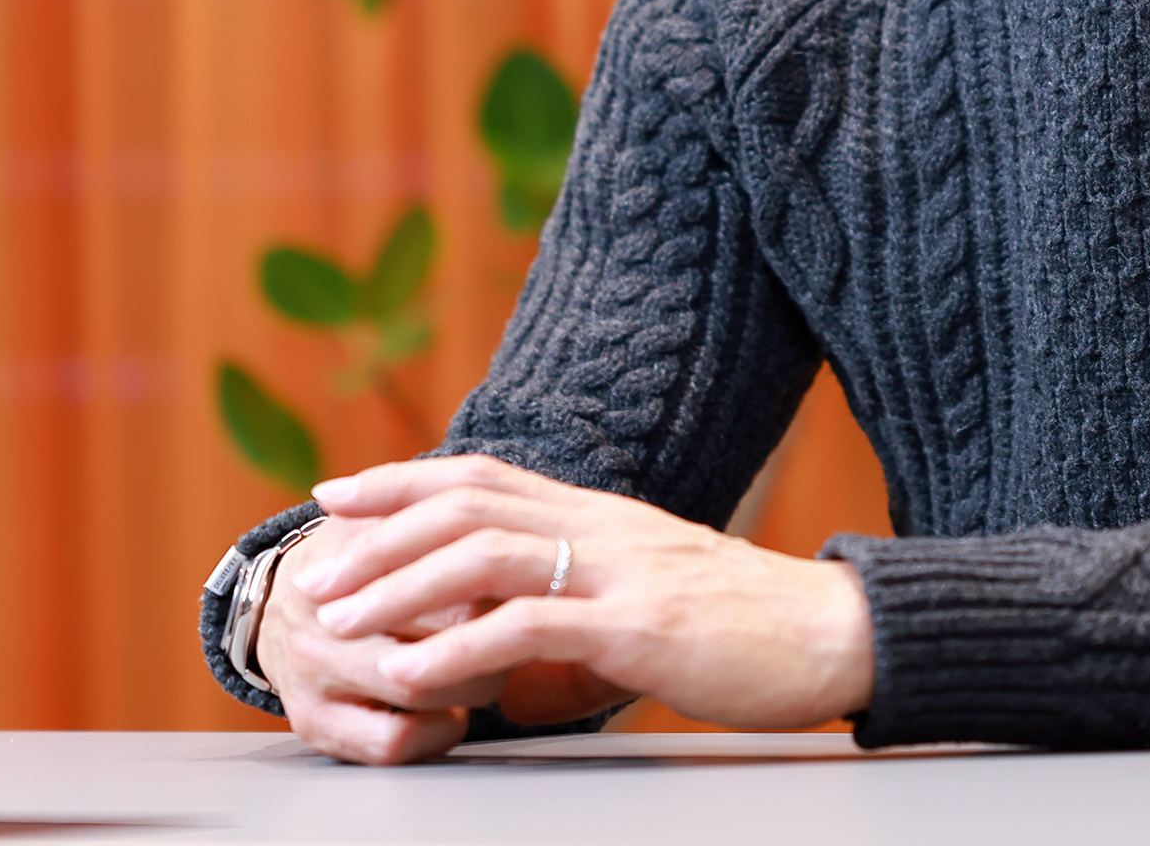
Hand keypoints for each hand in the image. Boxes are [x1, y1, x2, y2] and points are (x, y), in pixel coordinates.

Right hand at [256, 512, 503, 765]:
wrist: (272, 607)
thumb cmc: (352, 561)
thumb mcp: (381, 518)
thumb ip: (434, 505)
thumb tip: (499, 511)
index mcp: (350, 556)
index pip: (444, 569)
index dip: (495, 584)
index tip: (521, 589)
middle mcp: (324, 615)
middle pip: (439, 634)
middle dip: (493, 639)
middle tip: (518, 635)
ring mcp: (312, 672)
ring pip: (419, 690)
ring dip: (472, 686)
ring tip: (490, 671)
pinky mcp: (313, 724)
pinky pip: (393, 741)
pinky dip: (438, 733)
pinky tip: (452, 713)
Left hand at [303, 454, 875, 736]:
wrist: (832, 632)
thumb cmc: (743, 628)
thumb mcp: (647, 604)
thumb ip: (579, 616)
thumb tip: (514, 661)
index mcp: (600, 515)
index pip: (483, 475)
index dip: (402, 479)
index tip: (337, 492)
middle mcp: (600, 526)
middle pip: (468, 502)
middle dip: (379, 531)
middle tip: (317, 569)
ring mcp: (617, 571)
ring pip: (484, 555)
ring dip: (399, 587)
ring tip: (343, 623)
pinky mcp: (636, 625)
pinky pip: (529, 627)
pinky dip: (458, 650)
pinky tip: (414, 674)